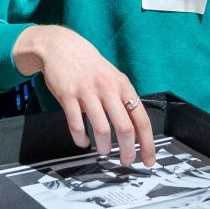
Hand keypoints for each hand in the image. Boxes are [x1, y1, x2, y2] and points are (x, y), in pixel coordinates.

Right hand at [13, 26, 155, 165]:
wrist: (62, 47)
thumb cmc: (90, 66)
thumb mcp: (113, 78)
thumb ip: (123, 100)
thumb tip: (135, 130)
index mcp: (123, 86)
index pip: (141, 119)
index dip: (147, 143)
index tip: (148, 159)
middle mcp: (108, 88)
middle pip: (124, 128)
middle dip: (127, 150)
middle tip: (126, 161)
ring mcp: (88, 92)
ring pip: (102, 128)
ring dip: (103, 147)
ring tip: (103, 151)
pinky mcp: (68, 95)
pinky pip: (76, 124)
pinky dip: (81, 138)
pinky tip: (83, 141)